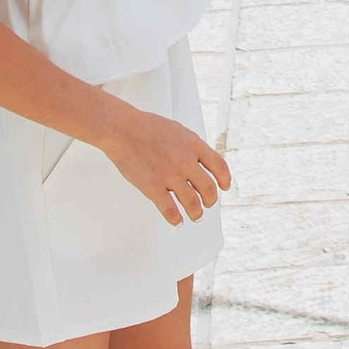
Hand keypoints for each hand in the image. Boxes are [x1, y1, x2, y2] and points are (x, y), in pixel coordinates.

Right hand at [99, 101, 231, 224]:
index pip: (219, 166)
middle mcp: (186, 161)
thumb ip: (190, 146)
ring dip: (196, 213)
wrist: (123, 129)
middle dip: (210, 200)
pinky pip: (170, 210)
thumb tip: (200, 160)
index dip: (224, 179)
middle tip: (207, 204)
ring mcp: (170, 175)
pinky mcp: (153, 187)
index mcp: (194, 145)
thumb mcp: (178, 131)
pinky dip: (176, 219)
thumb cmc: (147, 127)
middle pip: (208, 188)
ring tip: (195, 216)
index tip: (224, 187)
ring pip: (192, 203)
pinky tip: (176, 220)